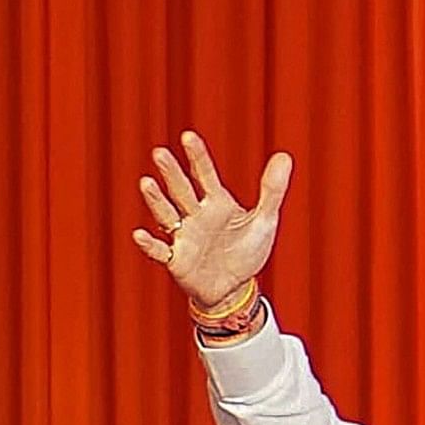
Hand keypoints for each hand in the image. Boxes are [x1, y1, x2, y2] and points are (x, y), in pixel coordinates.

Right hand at [128, 130, 293, 306]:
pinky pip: (160, 251)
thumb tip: (284, 156)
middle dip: (171, 173)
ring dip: (156, 200)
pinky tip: (139, 234)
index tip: (188, 136)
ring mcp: (184, 237)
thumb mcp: (264, 220)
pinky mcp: (177, 260)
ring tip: (146, 183)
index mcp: (217, 204)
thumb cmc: (246, 251)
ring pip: (167, 214)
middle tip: (160, 152)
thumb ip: (272, 190)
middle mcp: (196, 216)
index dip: (197, 157)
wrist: (234, 288)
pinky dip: (150, 244)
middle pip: (181, 190)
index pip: (205, 175)